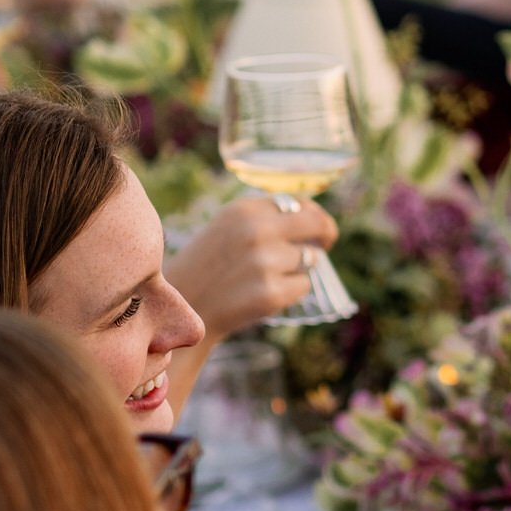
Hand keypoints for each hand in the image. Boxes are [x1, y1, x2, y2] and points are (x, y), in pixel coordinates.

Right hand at [166, 194, 340, 340]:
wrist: (184, 308)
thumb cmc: (209, 265)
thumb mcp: (228, 227)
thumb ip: (266, 218)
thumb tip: (316, 217)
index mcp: (244, 209)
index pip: (298, 202)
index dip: (312, 213)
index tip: (315, 224)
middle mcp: (256, 231)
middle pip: (317, 224)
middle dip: (326, 233)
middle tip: (326, 243)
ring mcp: (265, 263)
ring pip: (311, 259)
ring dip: (298, 268)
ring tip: (265, 275)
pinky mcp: (271, 294)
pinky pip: (303, 286)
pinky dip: (291, 291)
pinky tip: (263, 293)